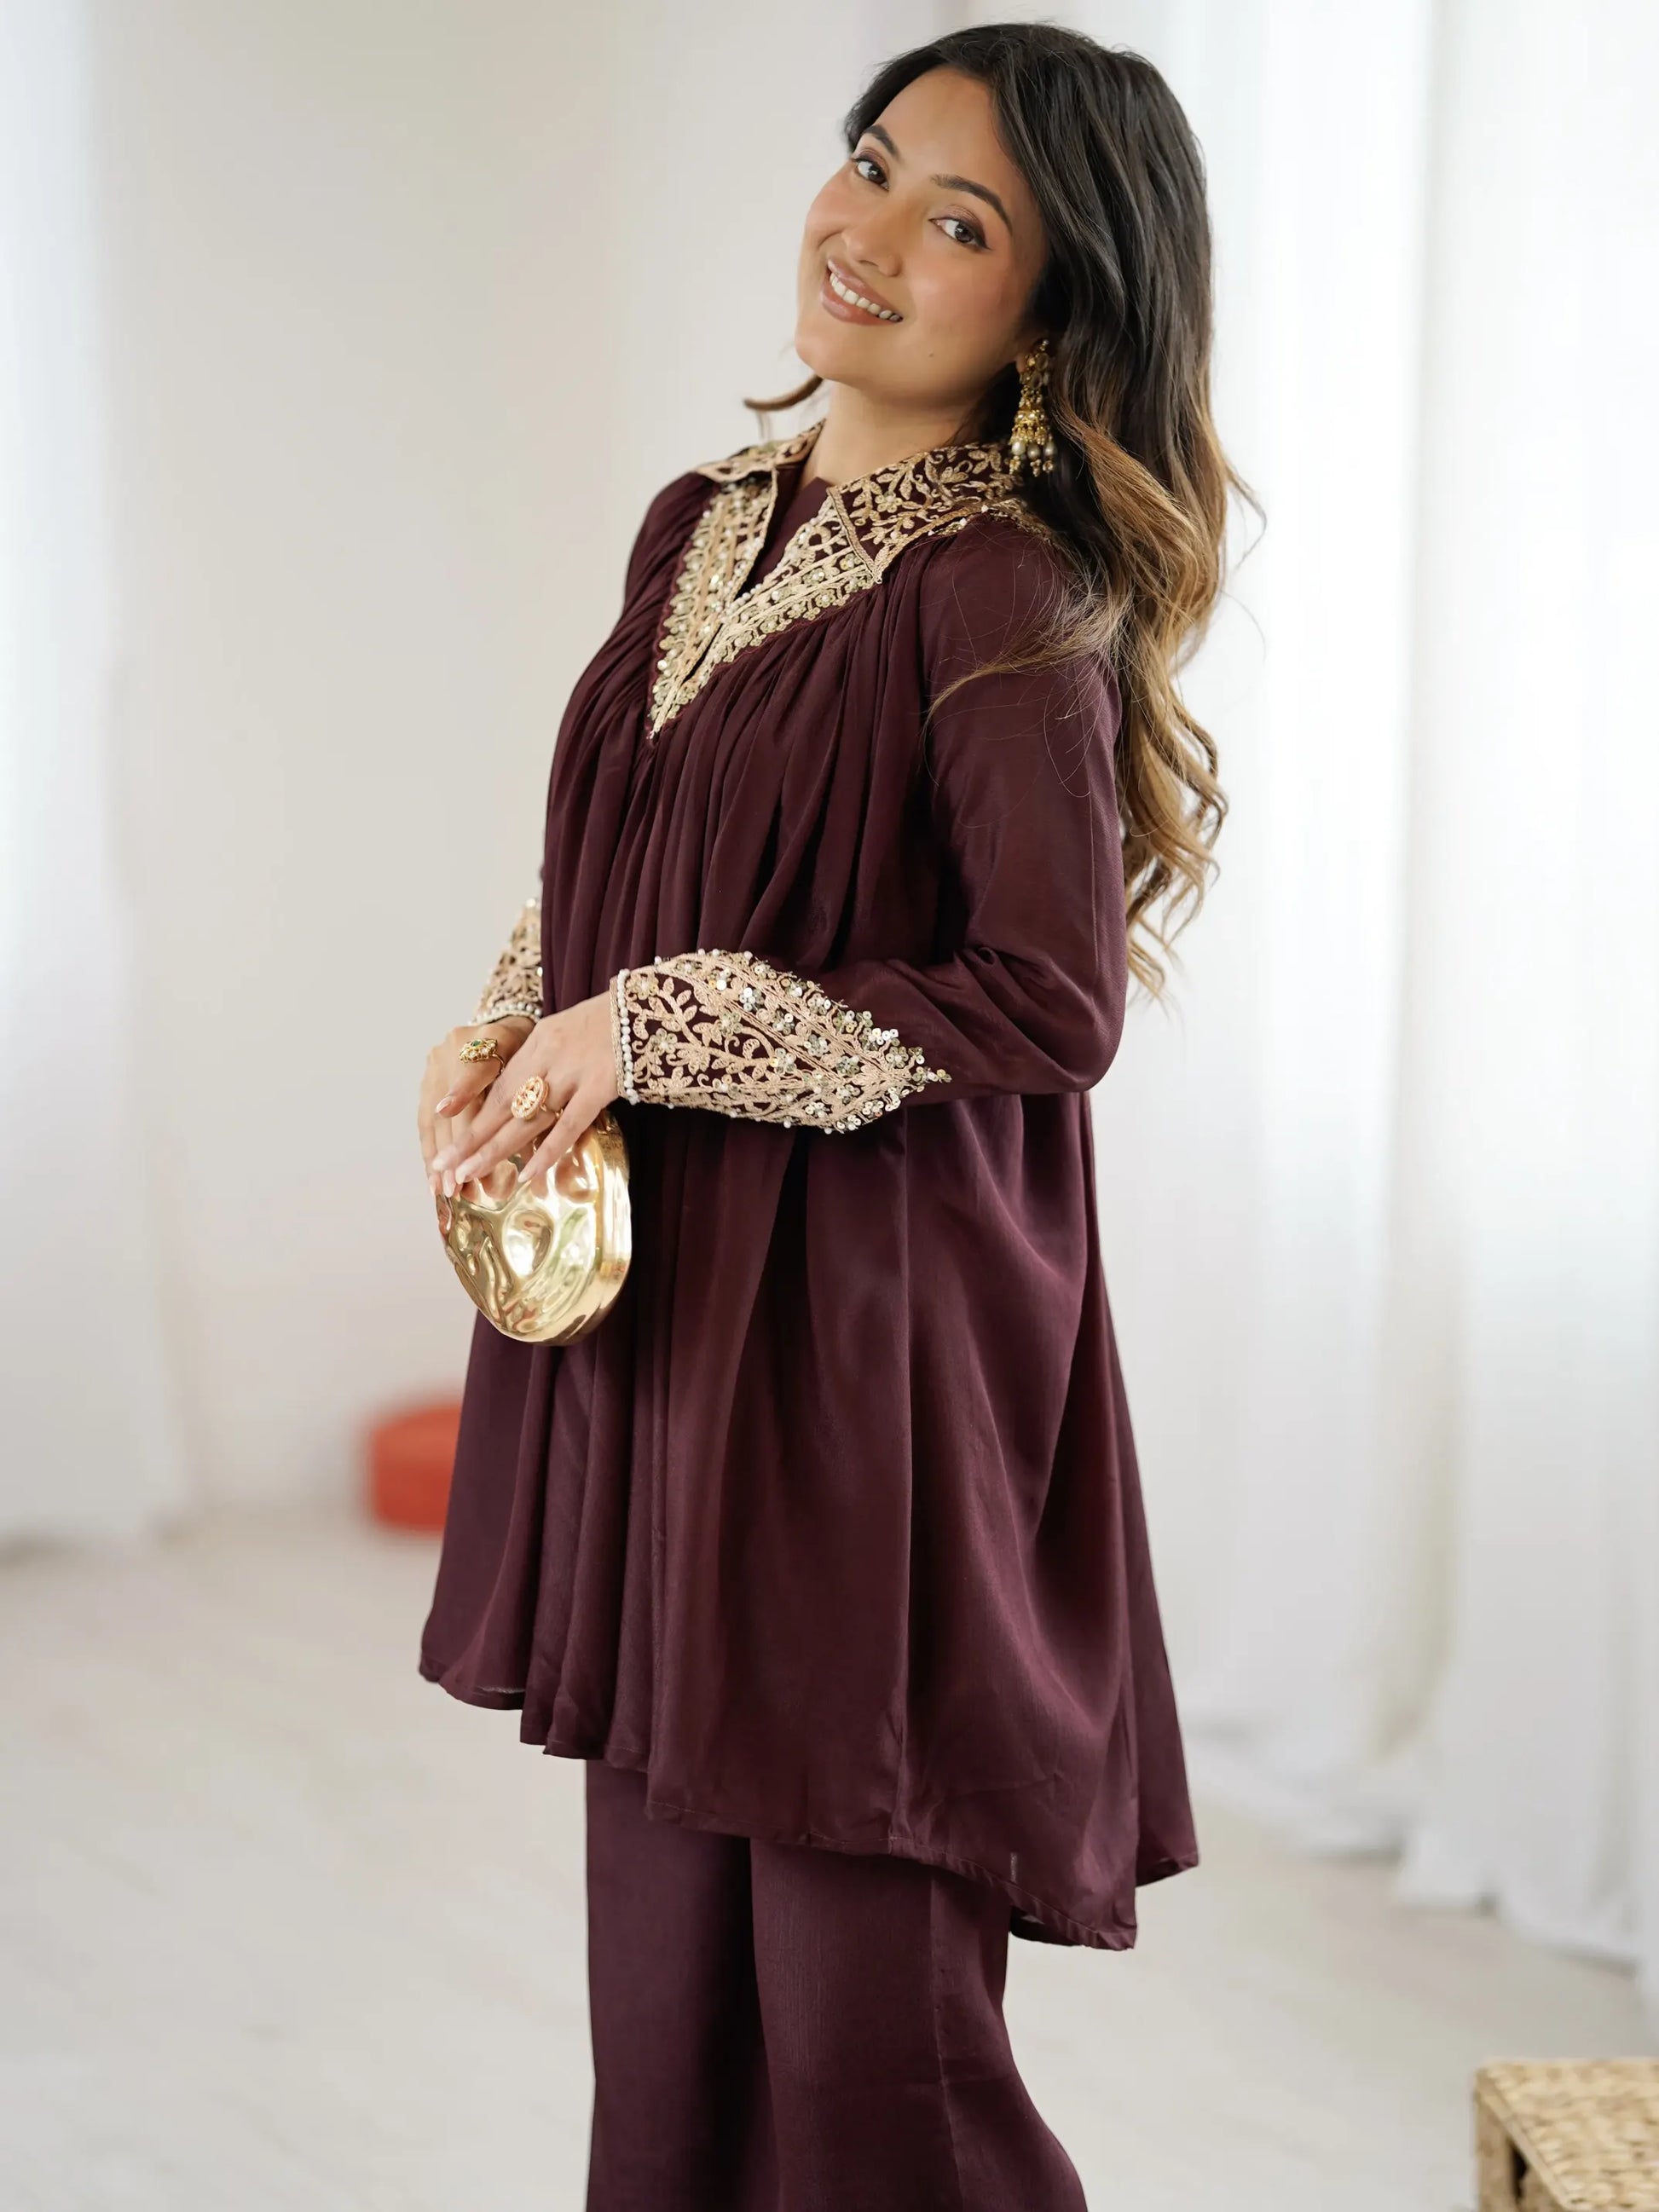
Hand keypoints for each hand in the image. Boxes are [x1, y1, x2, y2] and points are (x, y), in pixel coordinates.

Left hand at [430, 991, 620, 1193]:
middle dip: (472, 1139)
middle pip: (502, 1105)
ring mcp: (573, 1072)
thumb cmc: (608, 1023)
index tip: (448, 1142)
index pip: (497, 1087)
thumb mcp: (564, 1033)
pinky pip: (570, 1124)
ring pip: (527, 1118)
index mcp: (537, 1042)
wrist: (647, 1006)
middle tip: (445, 1166)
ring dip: (496, 1149)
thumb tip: (516, 1102)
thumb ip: (541, 1064)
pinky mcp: (601, 1086)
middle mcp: (548, 1057)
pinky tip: (528, 1174)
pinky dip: (548, 1151)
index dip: (471, 1118)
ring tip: (470, 1174)